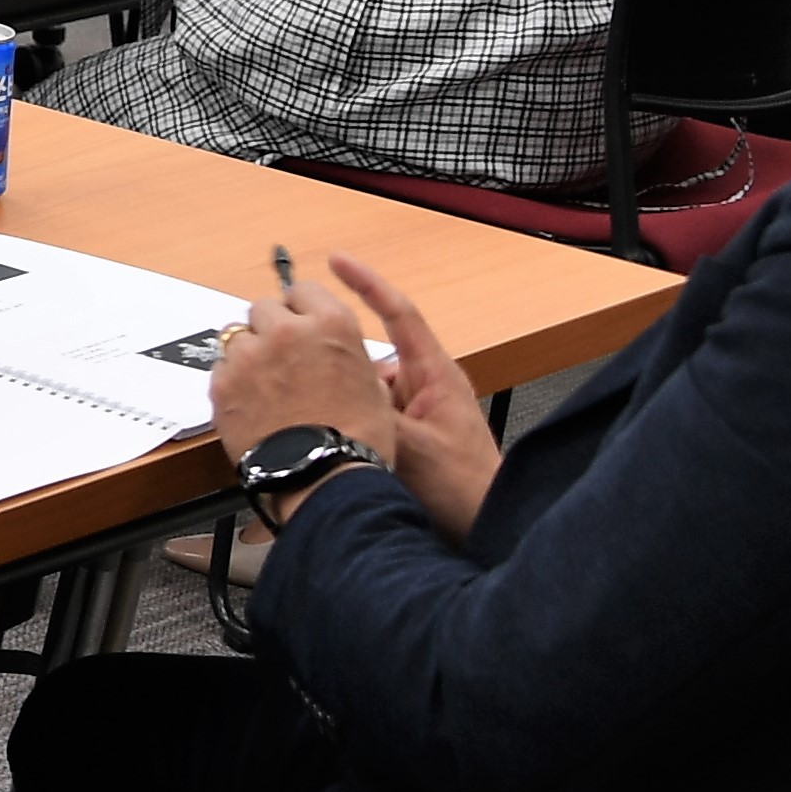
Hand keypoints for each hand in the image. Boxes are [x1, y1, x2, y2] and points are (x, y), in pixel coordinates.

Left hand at [206, 257, 404, 490]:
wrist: (324, 480)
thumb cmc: (357, 442)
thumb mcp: (372, 388)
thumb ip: (345, 356)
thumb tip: (333, 352)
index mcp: (331, 324)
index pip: (303, 291)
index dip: (300, 309)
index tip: (298, 322)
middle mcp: (287, 331)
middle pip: (264, 309)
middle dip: (271, 330)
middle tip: (281, 361)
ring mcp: (251, 355)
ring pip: (236, 336)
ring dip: (248, 355)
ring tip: (265, 388)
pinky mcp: (223, 382)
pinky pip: (221, 369)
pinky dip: (231, 383)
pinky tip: (250, 406)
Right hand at [327, 249, 502, 538]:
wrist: (486, 530)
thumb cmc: (466, 489)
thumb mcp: (414, 446)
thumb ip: (373, 413)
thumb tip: (334, 385)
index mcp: (435, 376)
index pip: (400, 314)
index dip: (368, 283)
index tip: (337, 261)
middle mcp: (423, 388)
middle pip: (368, 354)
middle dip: (337, 358)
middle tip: (304, 360)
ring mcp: (413, 413)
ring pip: (363, 388)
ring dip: (343, 398)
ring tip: (321, 417)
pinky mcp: (403, 437)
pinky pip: (366, 415)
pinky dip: (348, 420)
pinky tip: (331, 438)